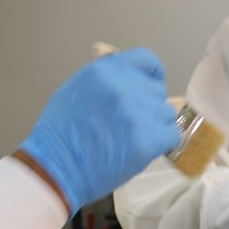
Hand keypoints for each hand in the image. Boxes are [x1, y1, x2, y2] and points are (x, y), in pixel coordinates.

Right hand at [20, 49, 180, 212]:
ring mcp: (137, 113)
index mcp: (106, 71)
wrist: (56, 169)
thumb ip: (106, 80)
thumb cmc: (61, 136)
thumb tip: (129, 79)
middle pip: (157, 90)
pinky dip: (163, 144)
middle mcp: (124, 87)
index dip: (152, 76)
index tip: (152, 86)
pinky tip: (145, 149)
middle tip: (131, 124)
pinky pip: (172, 135)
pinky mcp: (147, 139)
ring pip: (166, 113)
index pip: (147, 60)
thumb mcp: (76, 89)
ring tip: (133, 138)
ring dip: (156, 126)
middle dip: (149, 106)